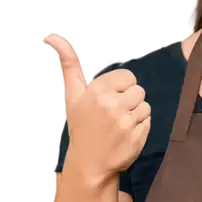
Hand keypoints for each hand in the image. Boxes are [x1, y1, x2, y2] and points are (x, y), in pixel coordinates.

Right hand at [40, 32, 150, 182]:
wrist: (89, 164)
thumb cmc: (81, 126)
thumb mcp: (72, 96)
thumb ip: (69, 65)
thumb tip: (53, 37)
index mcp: (98, 92)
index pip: (128, 77)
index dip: (122, 87)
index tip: (112, 98)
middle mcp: (113, 106)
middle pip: (139, 91)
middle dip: (130, 100)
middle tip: (116, 113)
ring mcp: (127, 123)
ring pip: (146, 106)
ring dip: (136, 114)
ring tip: (121, 123)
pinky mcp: (138, 137)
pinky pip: (148, 122)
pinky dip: (141, 127)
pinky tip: (126, 134)